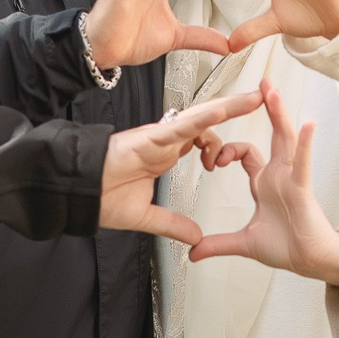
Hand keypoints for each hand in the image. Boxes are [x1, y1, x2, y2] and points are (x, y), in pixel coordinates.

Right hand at [97, 89, 264, 241]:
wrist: (77, 194)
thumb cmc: (100, 197)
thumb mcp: (147, 217)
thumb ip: (172, 224)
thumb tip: (195, 238)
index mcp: (163, 155)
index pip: (200, 139)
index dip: (220, 140)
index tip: (236, 152)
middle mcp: (164, 141)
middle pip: (207, 121)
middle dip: (234, 110)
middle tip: (261, 101)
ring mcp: (158, 137)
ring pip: (200, 117)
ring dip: (228, 108)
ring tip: (254, 99)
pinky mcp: (149, 138)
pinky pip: (182, 125)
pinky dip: (204, 118)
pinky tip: (224, 112)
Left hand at [187, 80, 338, 283]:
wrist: (309, 262)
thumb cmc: (286, 247)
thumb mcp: (244, 243)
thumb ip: (218, 244)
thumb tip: (194, 252)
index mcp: (264, 183)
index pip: (244, 153)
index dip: (227, 150)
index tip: (213, 161)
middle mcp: (279, 174)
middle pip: (271, 134)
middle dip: (266, 108)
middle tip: (260, 82)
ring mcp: (292, 178)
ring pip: (286, 139)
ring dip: (279, 114)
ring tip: (273, 91)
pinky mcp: (303, 188)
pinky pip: (303, 162)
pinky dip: (305, 144)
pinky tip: (307, 125)